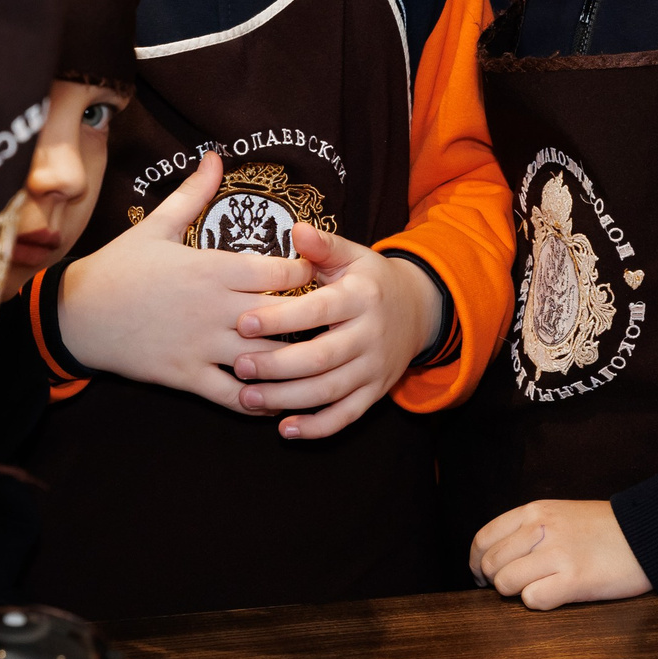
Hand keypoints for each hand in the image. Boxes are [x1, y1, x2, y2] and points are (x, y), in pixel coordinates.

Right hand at [56, 155, 310, 410]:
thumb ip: (193, 194)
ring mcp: (202, 346)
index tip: (313, 273)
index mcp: (211, 268)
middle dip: (308, 317)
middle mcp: (214, 308)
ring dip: (292, 360)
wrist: (76, 316)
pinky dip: (261, 401)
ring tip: (312, 357)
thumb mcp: (156, 226)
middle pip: (283, 316)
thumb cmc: (119, 267)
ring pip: (267, 360)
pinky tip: (278, 396)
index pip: (280, 271)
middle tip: (326, 317)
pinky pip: (236, 397)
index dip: (305, 272)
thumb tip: (215, 157)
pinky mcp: (188, 377)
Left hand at [229, 226, 445, 440]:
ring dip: (287, 398)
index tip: (243, 322)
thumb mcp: (352, 256)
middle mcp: (370, 335)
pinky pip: (347, 416)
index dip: (280, 319)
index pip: (318, 311)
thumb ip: (323, 246)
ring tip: (248, 397)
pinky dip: (317, 427)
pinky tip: (286, 429)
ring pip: (329, 391)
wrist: (419, 310)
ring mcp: (374, 368)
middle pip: (321, 358)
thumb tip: (297, 229)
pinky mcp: (376, 392)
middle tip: (239, 366)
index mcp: (361, 298)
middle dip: (277, 365)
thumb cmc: (370, 280)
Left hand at [469, 499, 651, 610]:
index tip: (482, 575)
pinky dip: (538, 602)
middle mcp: (541, 529)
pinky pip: (533, 600)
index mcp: (535, 511)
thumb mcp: (560, 513)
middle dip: (495, 581)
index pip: (484, 539)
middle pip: (491, 564)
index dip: (477, 562)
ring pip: (506, 583)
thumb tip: (497, 555)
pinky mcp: (574, 580)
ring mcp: (557, 554)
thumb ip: (528, 528)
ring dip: (516, 592)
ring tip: (536, 589)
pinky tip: (555, 594)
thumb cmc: (604, 528)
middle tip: (511, 587)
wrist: (646, 534)